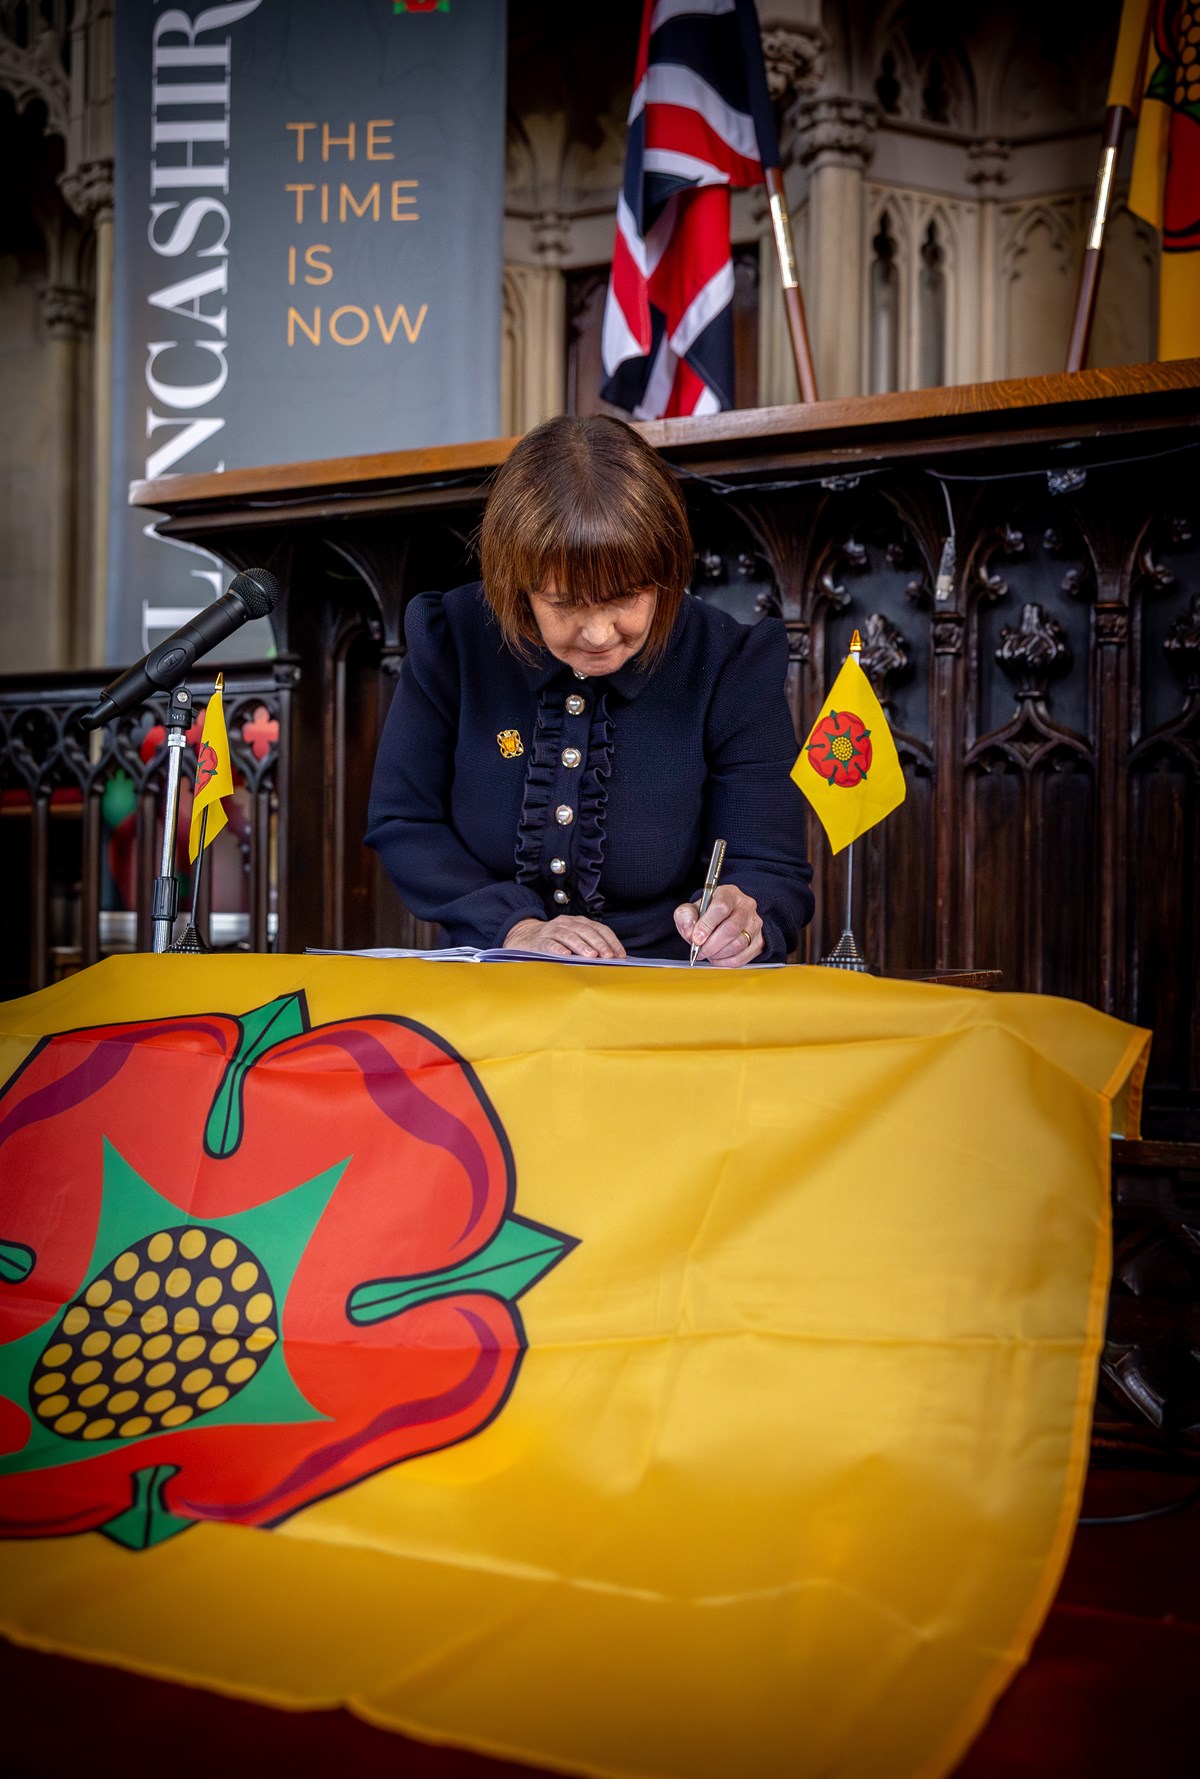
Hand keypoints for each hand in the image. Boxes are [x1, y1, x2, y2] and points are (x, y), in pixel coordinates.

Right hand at [503, 916, 626, 958]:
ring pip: (568, 935)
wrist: (522, 937)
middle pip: (585, 931)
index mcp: (577, 922)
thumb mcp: (573, 939)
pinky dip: (557, 949)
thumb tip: (612, 960)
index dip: (610, 941)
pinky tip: (565, 956)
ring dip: (581, 945)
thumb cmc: (553, 942)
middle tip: (608, 956)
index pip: (598, 928)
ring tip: (591, 956)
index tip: (620, 954)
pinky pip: (548, 944)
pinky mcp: (538, 941)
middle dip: (598, 943)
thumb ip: (590, 945)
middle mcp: (565, 923)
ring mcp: (550, 931)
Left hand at [674, 885, 763, 966]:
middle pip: (732, 928)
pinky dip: (726, 962)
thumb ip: (685, 917)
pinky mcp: (758, 941)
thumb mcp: (691, 909)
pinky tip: (717, 958)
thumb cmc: (706, 914)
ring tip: (708, 953)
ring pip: (738, 944)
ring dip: (719, 954)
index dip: (707, 925)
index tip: (696, 938)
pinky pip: (743, 957)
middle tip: (700, 951)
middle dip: (711, 944)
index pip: (721, 908)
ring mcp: (755, 924)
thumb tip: (689, 932)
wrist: (723, 920)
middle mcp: (746, 906)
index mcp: (729, 893)